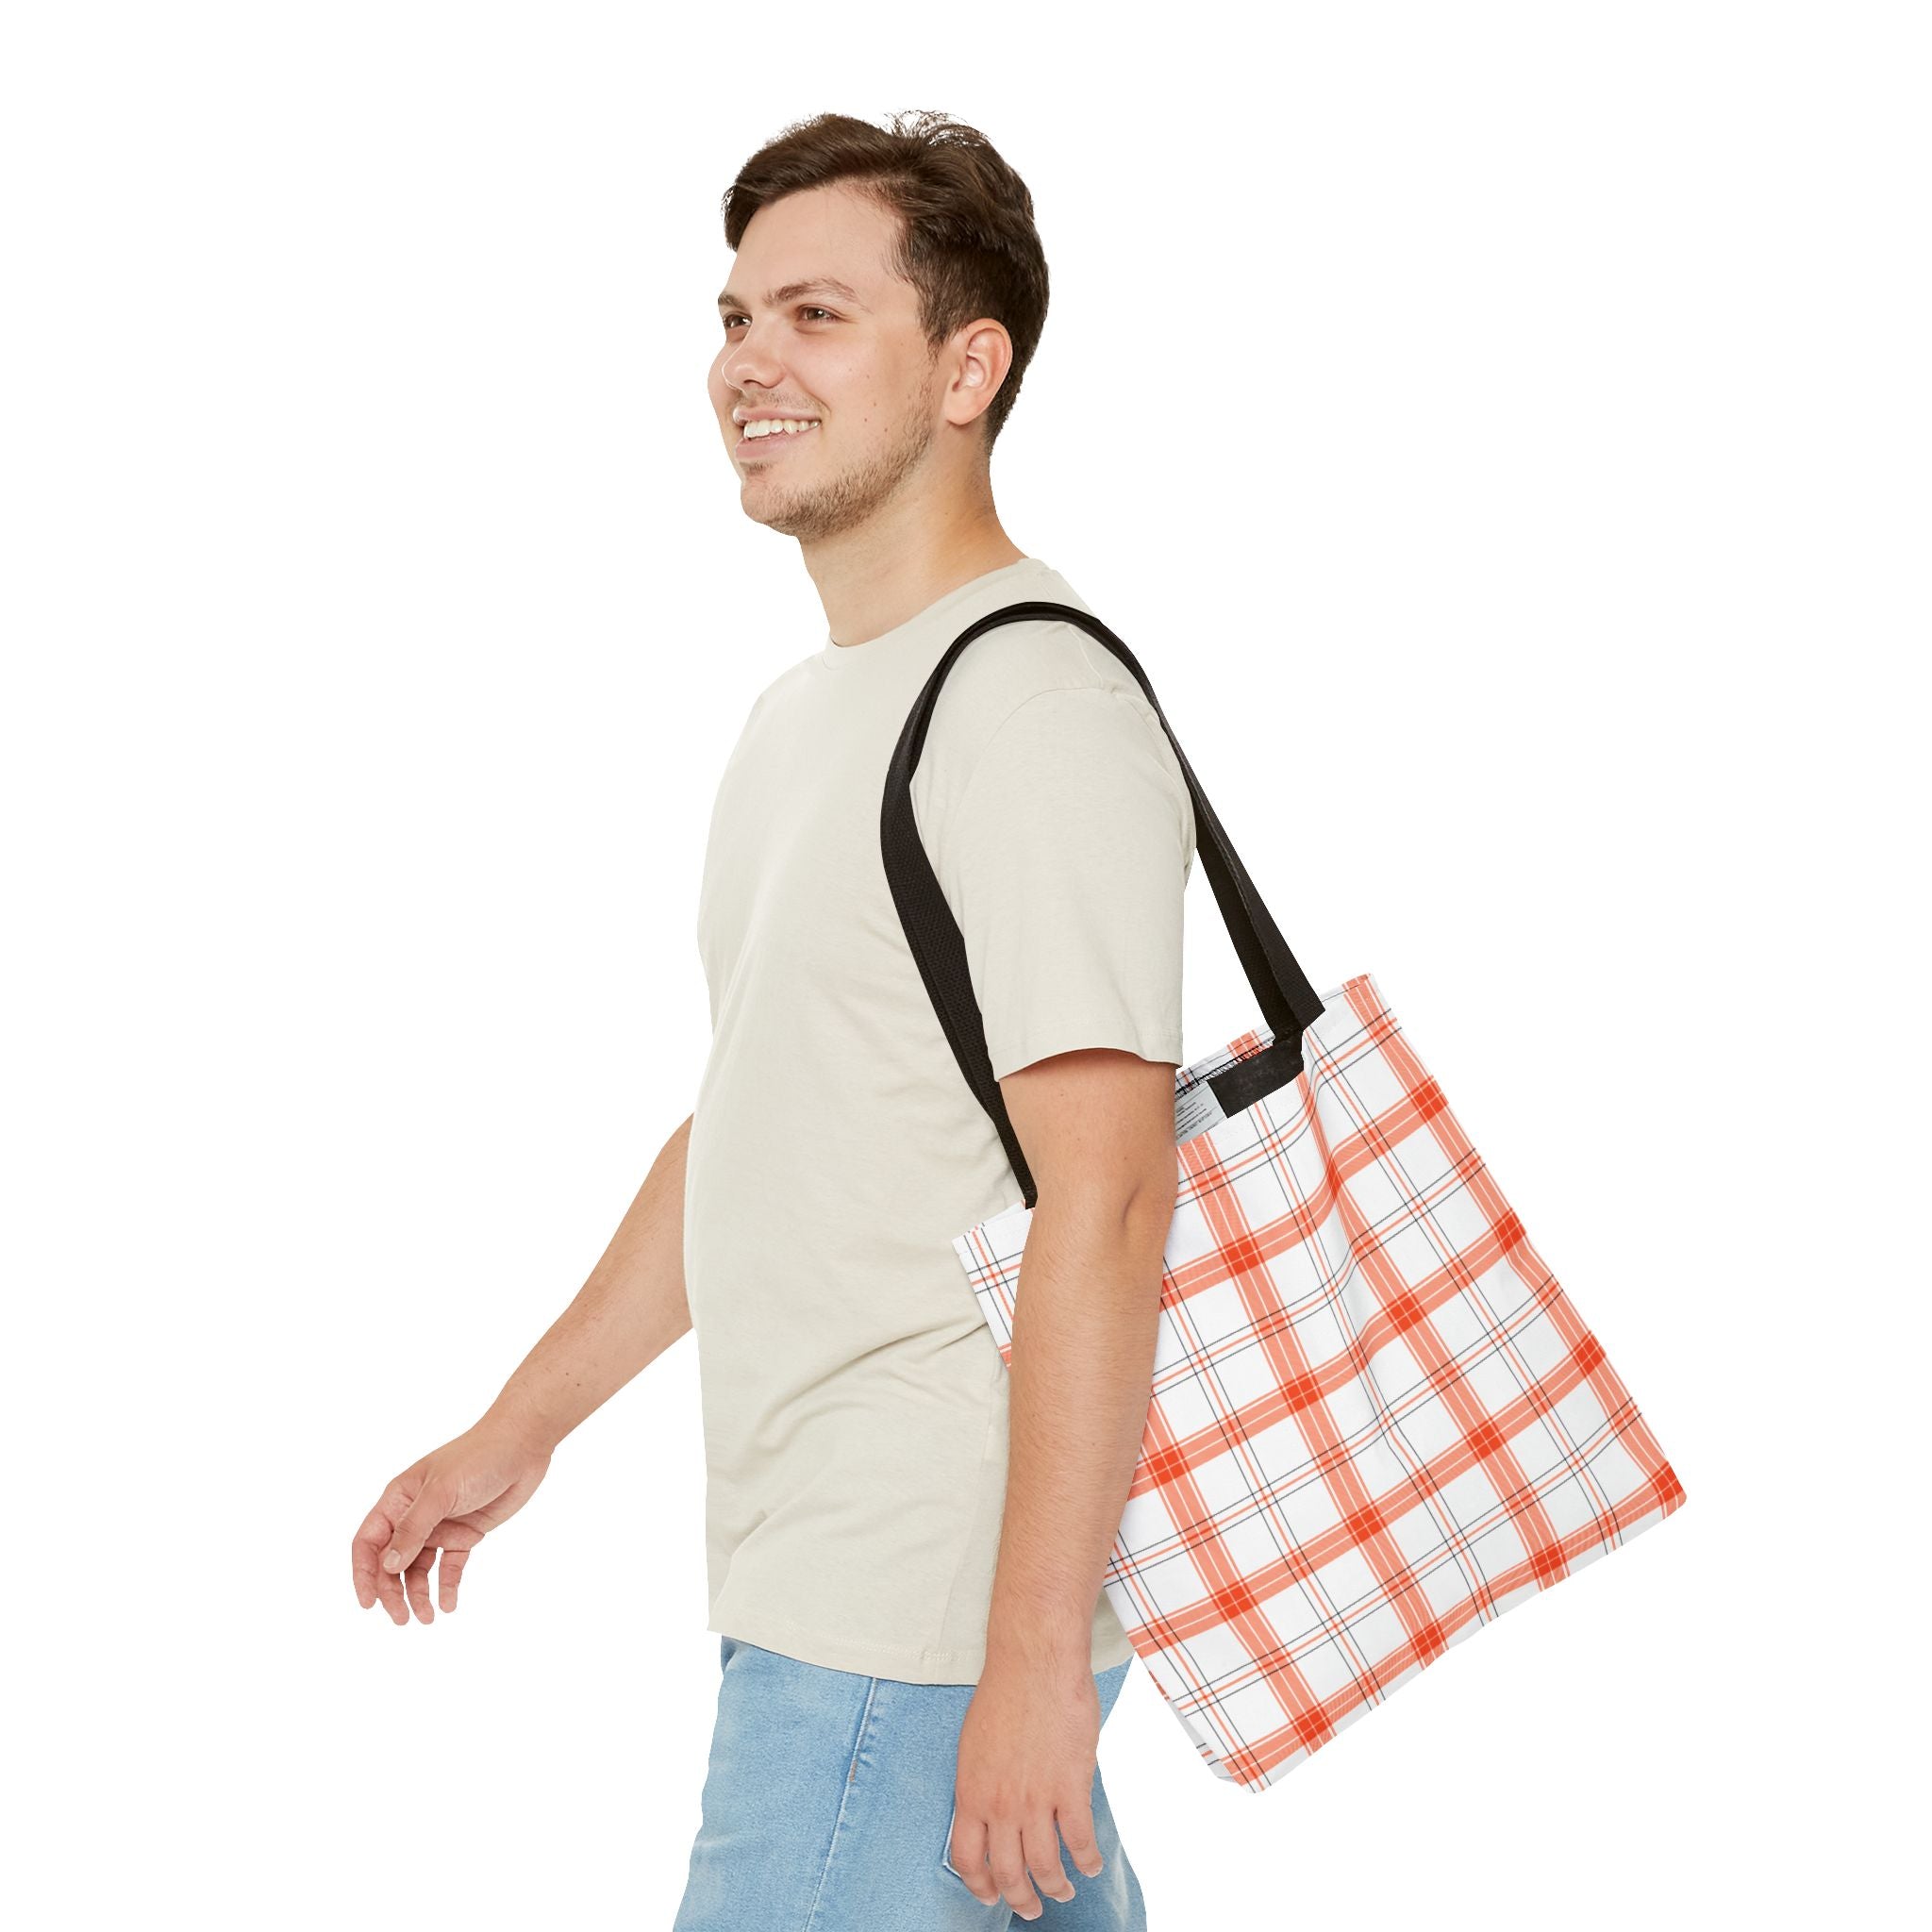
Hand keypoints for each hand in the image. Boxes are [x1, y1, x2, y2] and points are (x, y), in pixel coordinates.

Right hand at [350, 1412, 552, 1623]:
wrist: (523, 1445)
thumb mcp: (441, 1492)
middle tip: (403, 1619)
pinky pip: (450, 1566)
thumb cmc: (477, 1457)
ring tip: (428, 1618)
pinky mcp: (465, 1534)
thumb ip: (413, 1529)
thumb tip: (387, 1566)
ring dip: (419, 1594)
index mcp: (398, 1499)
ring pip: (420, 1569)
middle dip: (393, 1592)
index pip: (369, 1542)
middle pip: (392, 1562)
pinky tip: (449, 1604)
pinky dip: (447, 1585)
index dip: (363, 1573)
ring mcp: (440, 1526)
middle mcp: (414, 1515)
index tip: (368, 1604)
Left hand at [947, 1658, 1105, 1921]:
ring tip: (1063, 1890)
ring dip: (1056, 1887)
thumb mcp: (974, 1745)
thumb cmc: (1005, 1693)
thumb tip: (991, 1813)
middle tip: (1032, 1907)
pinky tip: (1090, 1864)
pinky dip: (1087, 1860)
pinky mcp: (1070, 1788)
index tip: (992, 1895)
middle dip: (1021, 1899)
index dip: (980, 1886)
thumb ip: (982, 1784)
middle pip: (1008, 1873)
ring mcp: (1036, 1799)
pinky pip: (1080, 1841)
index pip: (967, 1860)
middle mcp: (1000, 1805)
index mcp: (971, 1792)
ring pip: (1045, 1866)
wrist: (1035, 1663)